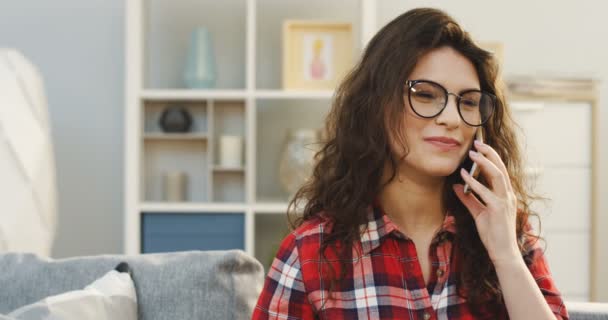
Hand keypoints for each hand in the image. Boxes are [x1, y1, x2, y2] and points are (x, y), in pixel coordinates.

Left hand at [452, 140, 519, 265]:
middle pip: (501, 168)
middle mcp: (508, 195)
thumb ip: (468, 199)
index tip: (480, 147)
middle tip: (477, 143)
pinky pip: (486, 192)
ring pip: (498, 175)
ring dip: (485, 162)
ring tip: (472, 154)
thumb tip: (456, 186)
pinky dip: (474, 183)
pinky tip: (464, 176)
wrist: (502, 252)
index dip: (491, 157)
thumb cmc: (493, 234)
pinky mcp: (498, 209)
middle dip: (490, 153)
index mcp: (505, 195)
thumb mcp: (477, 213)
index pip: (500, 170)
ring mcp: (505, 201)